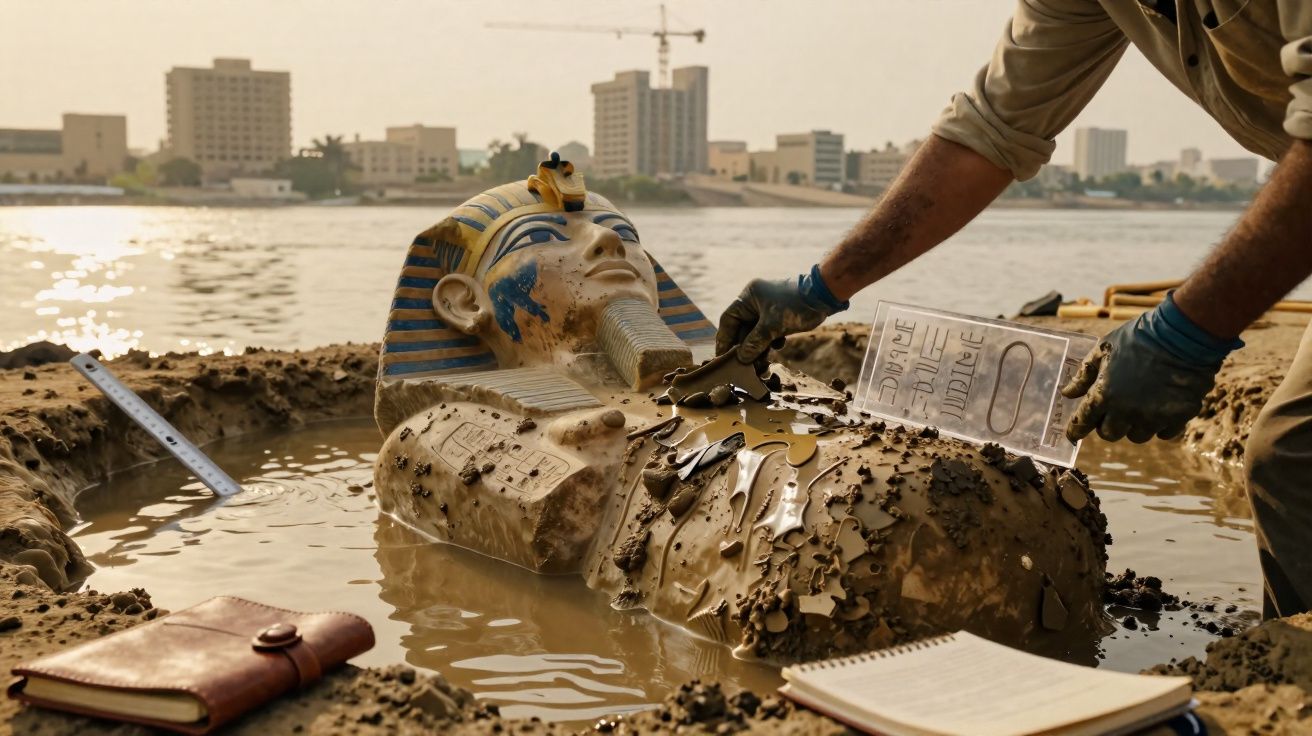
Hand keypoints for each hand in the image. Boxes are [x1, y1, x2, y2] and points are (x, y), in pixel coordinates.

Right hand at [716, 265, 848, 363]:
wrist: (823, 296)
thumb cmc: (795, 305)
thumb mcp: (772, 326)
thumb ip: (754, 342)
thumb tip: (741, 359)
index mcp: (748, 297)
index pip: (728, 320)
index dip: (725, 339)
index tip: (722, 357)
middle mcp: (755, 302)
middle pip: (742, 328)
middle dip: (743, 347)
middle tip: (742, 366)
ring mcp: (767, 309)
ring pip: (756, 333)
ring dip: (757, 348)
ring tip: (759, 364)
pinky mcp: (779, 317)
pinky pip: (768, 333)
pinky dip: (769, 343)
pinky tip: (776, 349)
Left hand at [1062, 293, 1241, 442]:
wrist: (1182, 333)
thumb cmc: (1138, 337)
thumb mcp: (1104, 349)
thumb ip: (1084, 374)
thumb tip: (1067, 393)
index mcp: (1105, 394)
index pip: (1083, 422)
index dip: (1075, 430)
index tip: (1072, 435)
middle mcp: (1127, 411)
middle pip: (1110, 434)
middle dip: (1108, 424)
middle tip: (1113, 410)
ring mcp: (1154, 416)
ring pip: (1137, 436)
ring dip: (1135, 424)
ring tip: (1141, 403)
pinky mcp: (1179, 416)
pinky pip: (1165, 433)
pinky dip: (1162, 424)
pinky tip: (1162, 406)